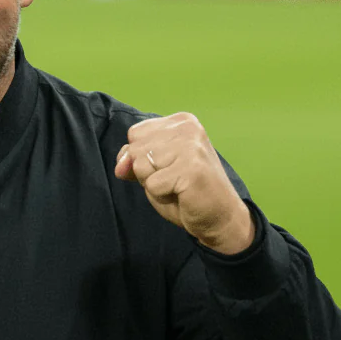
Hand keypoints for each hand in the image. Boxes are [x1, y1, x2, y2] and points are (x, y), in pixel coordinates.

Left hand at [114, 113, 254, 254]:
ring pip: (141, 165)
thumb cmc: (184, 191)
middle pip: (135, 149)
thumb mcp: (153, 168)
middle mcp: (187, 127)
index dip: (141, 157)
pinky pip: (151, 184)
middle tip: (174, 180)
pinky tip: (182, 194)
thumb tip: (120, 166)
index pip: (135, 134)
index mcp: (180, 121)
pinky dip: (161, 196)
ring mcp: (191, 146)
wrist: (220, 217)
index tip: (168, 167)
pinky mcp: (191, 168)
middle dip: (147, 172)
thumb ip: (132, 158)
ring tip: (177, 186)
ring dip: (154, 184)